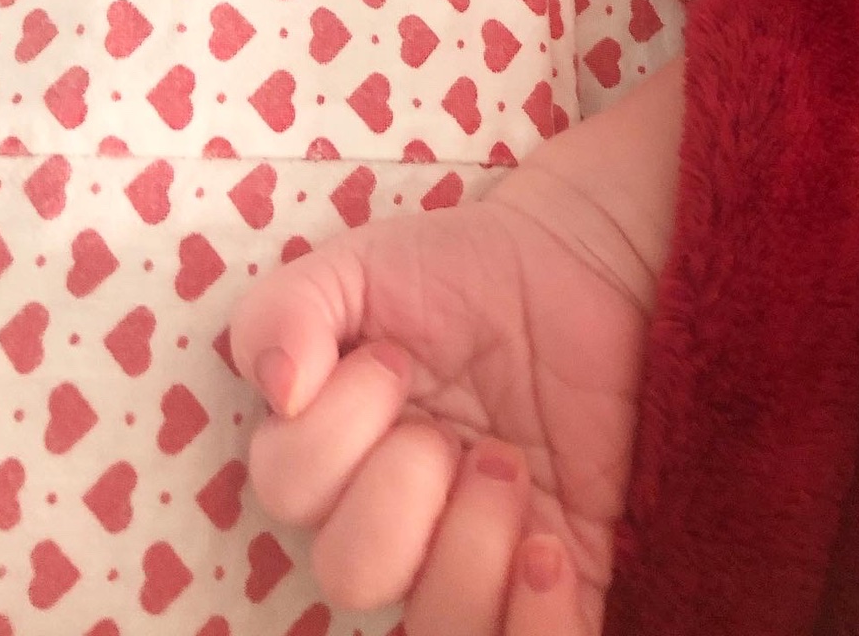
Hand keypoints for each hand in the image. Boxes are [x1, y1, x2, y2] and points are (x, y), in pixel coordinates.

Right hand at [229, 124, 667, 635]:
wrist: (578, 259)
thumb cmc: (460, 267)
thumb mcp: (360, 264)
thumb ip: (290, 308)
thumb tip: (280, 390)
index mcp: (335, 454)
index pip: (289, 493)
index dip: (336, 425)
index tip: (396, 354)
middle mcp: (394, 519)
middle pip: (350, 573)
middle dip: (401, 485)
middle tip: (453, 420)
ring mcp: (476, 552)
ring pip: (437, 628)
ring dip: (470, 543)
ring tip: (509, 462)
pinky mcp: (559, 573)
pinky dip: (538, 625)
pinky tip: (547, 548)